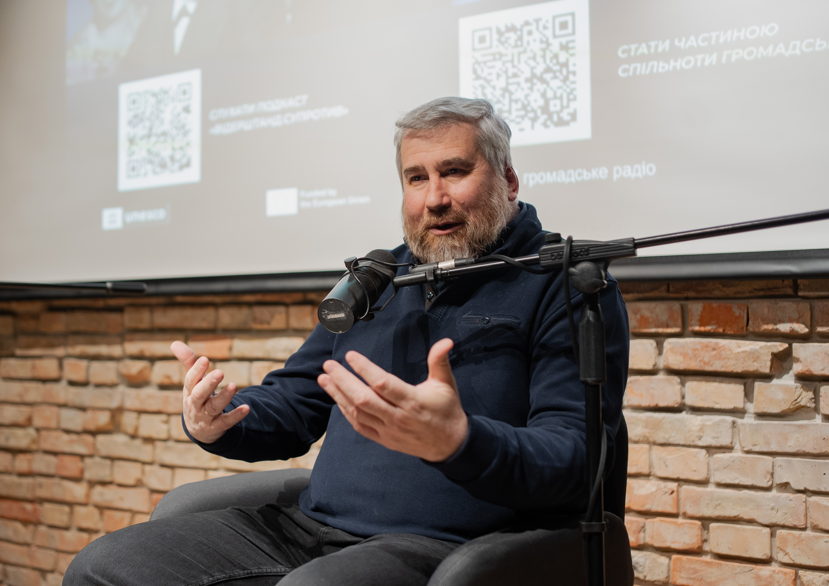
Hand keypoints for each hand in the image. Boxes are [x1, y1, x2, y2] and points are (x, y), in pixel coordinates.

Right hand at [171, 341, 249, 443]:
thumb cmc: (197, 397)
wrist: (198, 429)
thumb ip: (188, 362)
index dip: (196, 370)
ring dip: (224, 397)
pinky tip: (246, 408)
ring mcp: (205, 417)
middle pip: (200, 394)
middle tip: (220, 373)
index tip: (205, 359)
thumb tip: (174, 343)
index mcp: (190, 391)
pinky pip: (226, 422)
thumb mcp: (192, 382)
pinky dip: (236, 415)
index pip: (190, 380)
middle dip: (209, 383)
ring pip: (214, 407)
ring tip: (234, 386)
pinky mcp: (217, 427)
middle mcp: (195, 404)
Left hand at [317, 338, 467, 461]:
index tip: (350, 356)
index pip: (383, 384)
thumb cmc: (447, 410)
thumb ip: (440, 361)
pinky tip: (337, 398)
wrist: (449, 445)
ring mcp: (389, 430)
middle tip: (329, 365)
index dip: (364, 369)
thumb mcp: (447, 384)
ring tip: (324, 378)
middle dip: (343, 381)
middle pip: (364, 399)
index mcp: (412, 401)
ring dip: (338, 395)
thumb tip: (445, 341)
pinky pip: (359, 426)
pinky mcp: (384, 439)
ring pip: (357, 413)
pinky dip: (346, 412)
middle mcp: (398, 417)